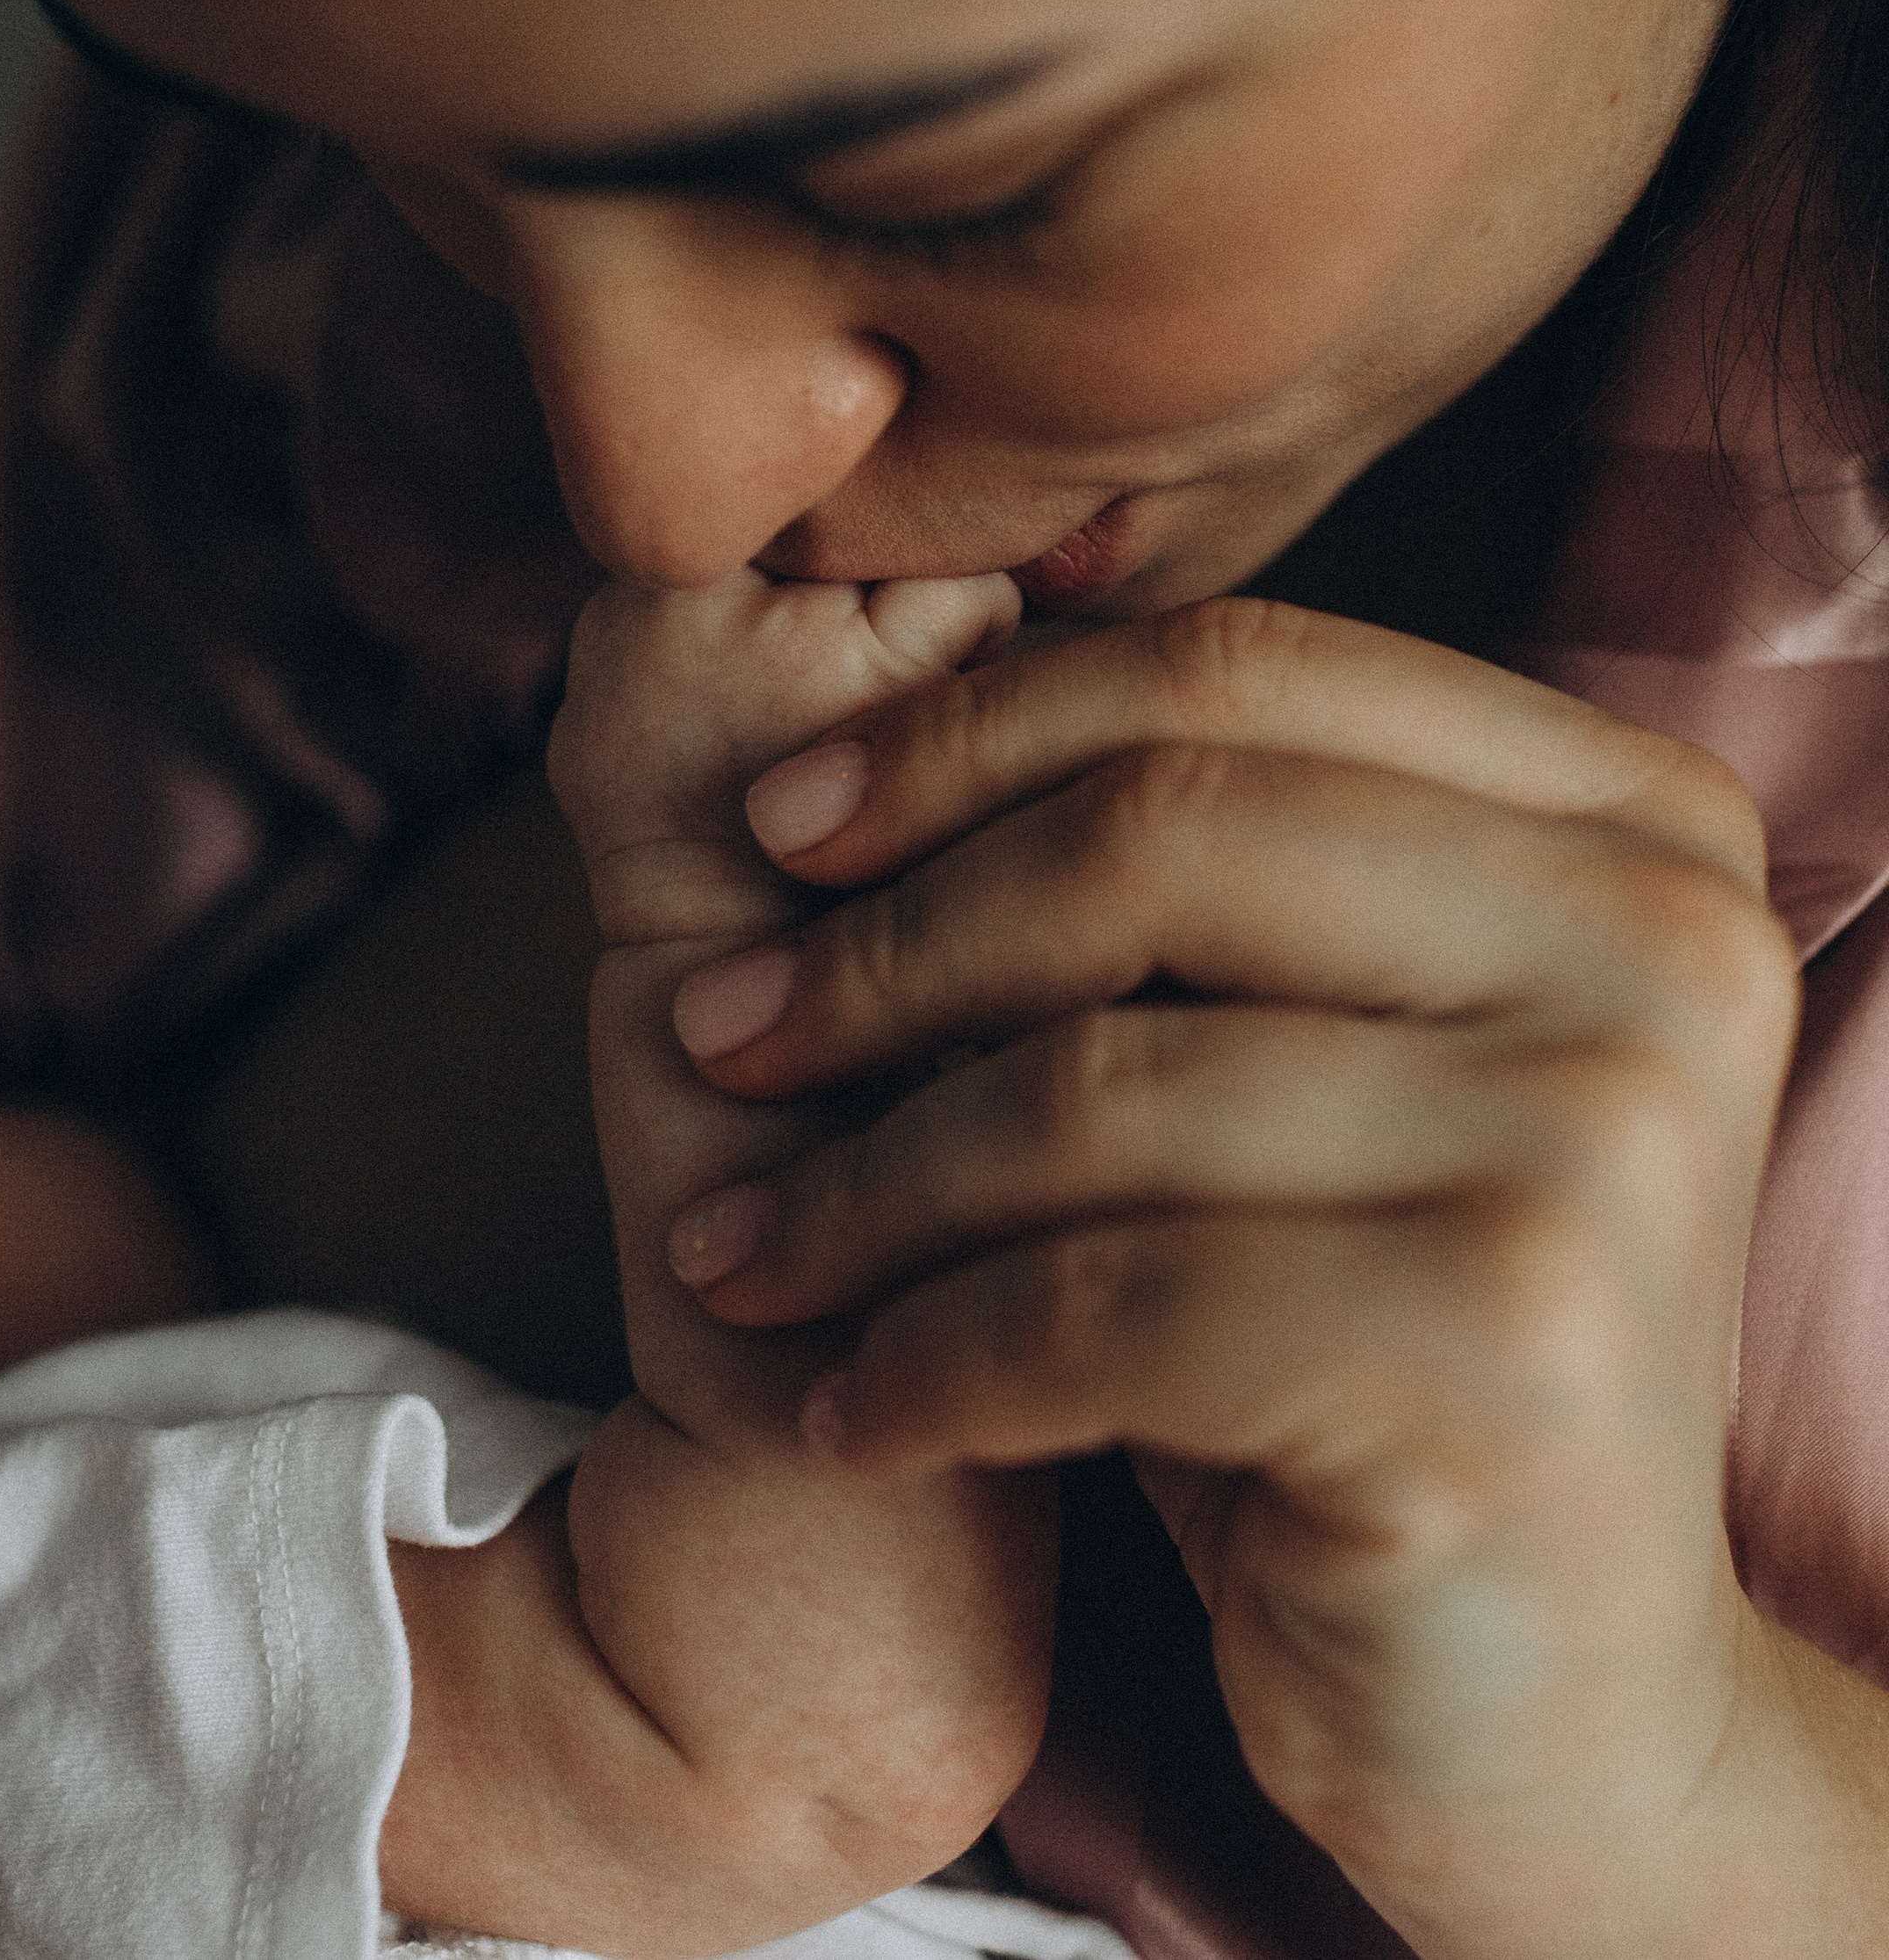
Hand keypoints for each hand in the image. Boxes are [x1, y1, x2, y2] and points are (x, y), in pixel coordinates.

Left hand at [660, 598, 1869, 1955]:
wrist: (1549, 1705)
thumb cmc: (1372, 1347)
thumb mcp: (1300, 1078)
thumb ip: (1174, 896)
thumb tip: (834, 769)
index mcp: (1631, 829)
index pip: (1238, 675)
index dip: (969, 732)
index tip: (779, 824)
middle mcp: (1664, 954)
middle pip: (1155, 839)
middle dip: (880, 946)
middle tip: (716, 1033)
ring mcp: (1602, 1154)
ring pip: (1092, 1091)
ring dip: (856, 1188)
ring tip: (744, 1251)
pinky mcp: (1503, 1368)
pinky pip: (1095, 1311)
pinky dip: (923, 1365)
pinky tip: (851, 1414)